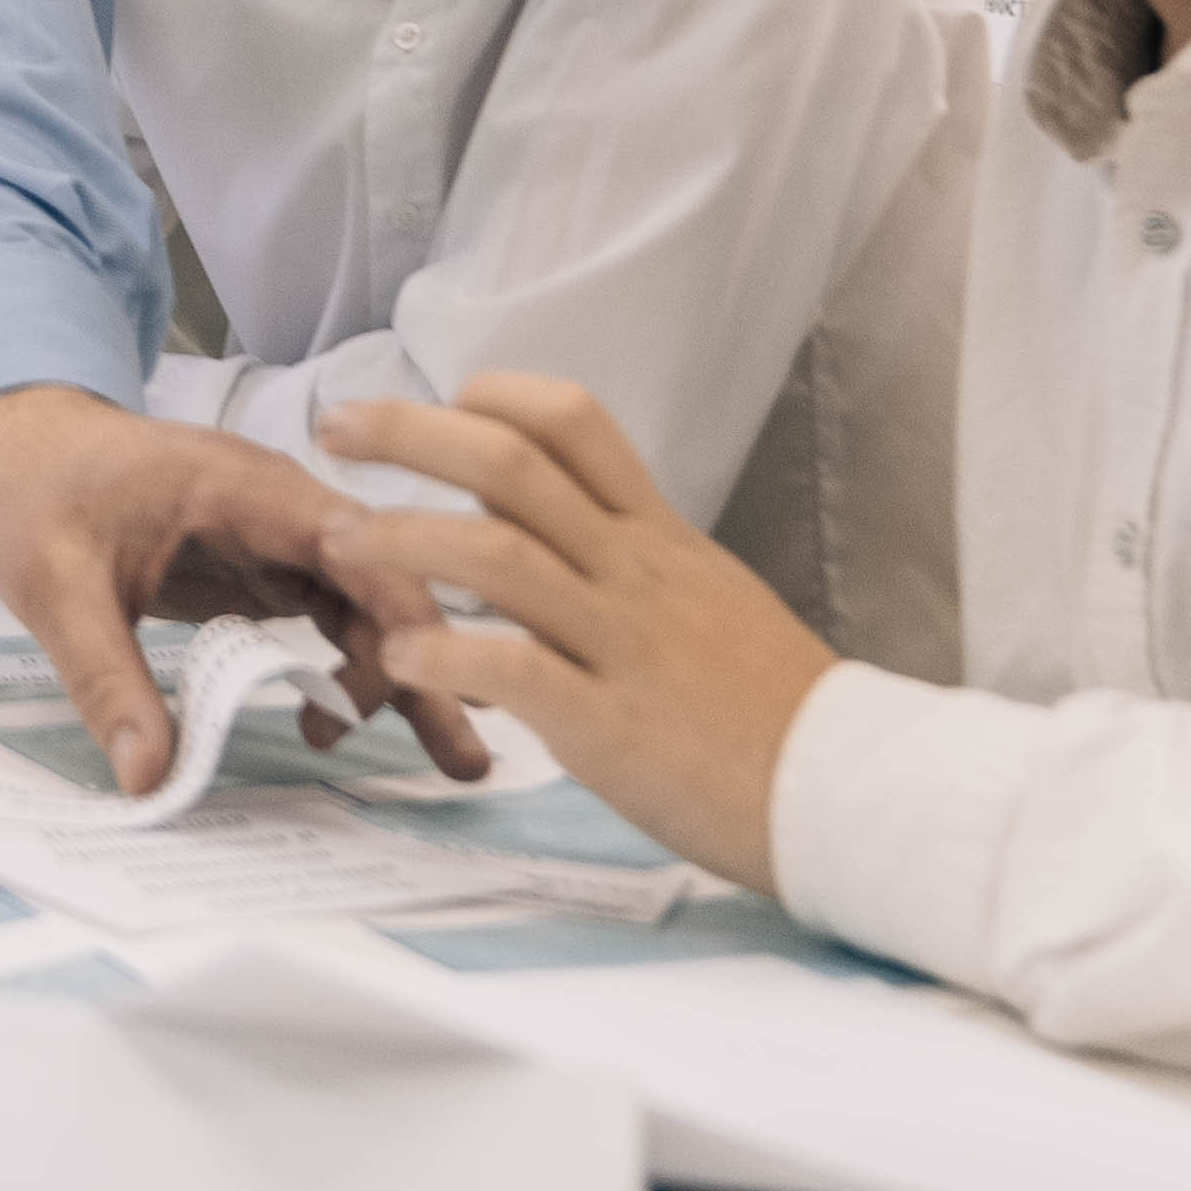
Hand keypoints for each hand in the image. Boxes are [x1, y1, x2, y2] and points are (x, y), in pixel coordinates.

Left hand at [0, 387, 482, 796]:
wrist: (19, 444)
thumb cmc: (40, 494)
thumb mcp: (57, 587)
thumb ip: (106, 679)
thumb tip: (150, 775)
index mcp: (246, 489)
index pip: (355, 544)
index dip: (405, 609)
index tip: (441, 683)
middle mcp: (282, 509)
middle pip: (379, 581)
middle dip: (429, 662)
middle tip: (466, 756)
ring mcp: (279, 540)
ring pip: (365, 606)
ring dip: (403, 675)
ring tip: (448, 758)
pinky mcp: (264, 569)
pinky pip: (328, 616)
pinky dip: (352, 666)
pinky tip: (355, 720)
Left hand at [316, 374, 839, 889]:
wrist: (853, 793)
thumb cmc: (777, 708)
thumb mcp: (713, 600)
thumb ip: (639, 562)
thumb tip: (573, 532)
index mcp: (660, 538)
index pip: (575, 422)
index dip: (496, 397)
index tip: (440, 401)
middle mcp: (636, 573)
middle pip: (512, 466)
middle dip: (411, 435)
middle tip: (336, 429)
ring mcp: (623, 645)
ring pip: (498, 555)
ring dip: (403, 539)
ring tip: (338, 543)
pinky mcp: (612, 726)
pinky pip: (515, 671)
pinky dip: (447, 657)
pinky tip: (400, 659)